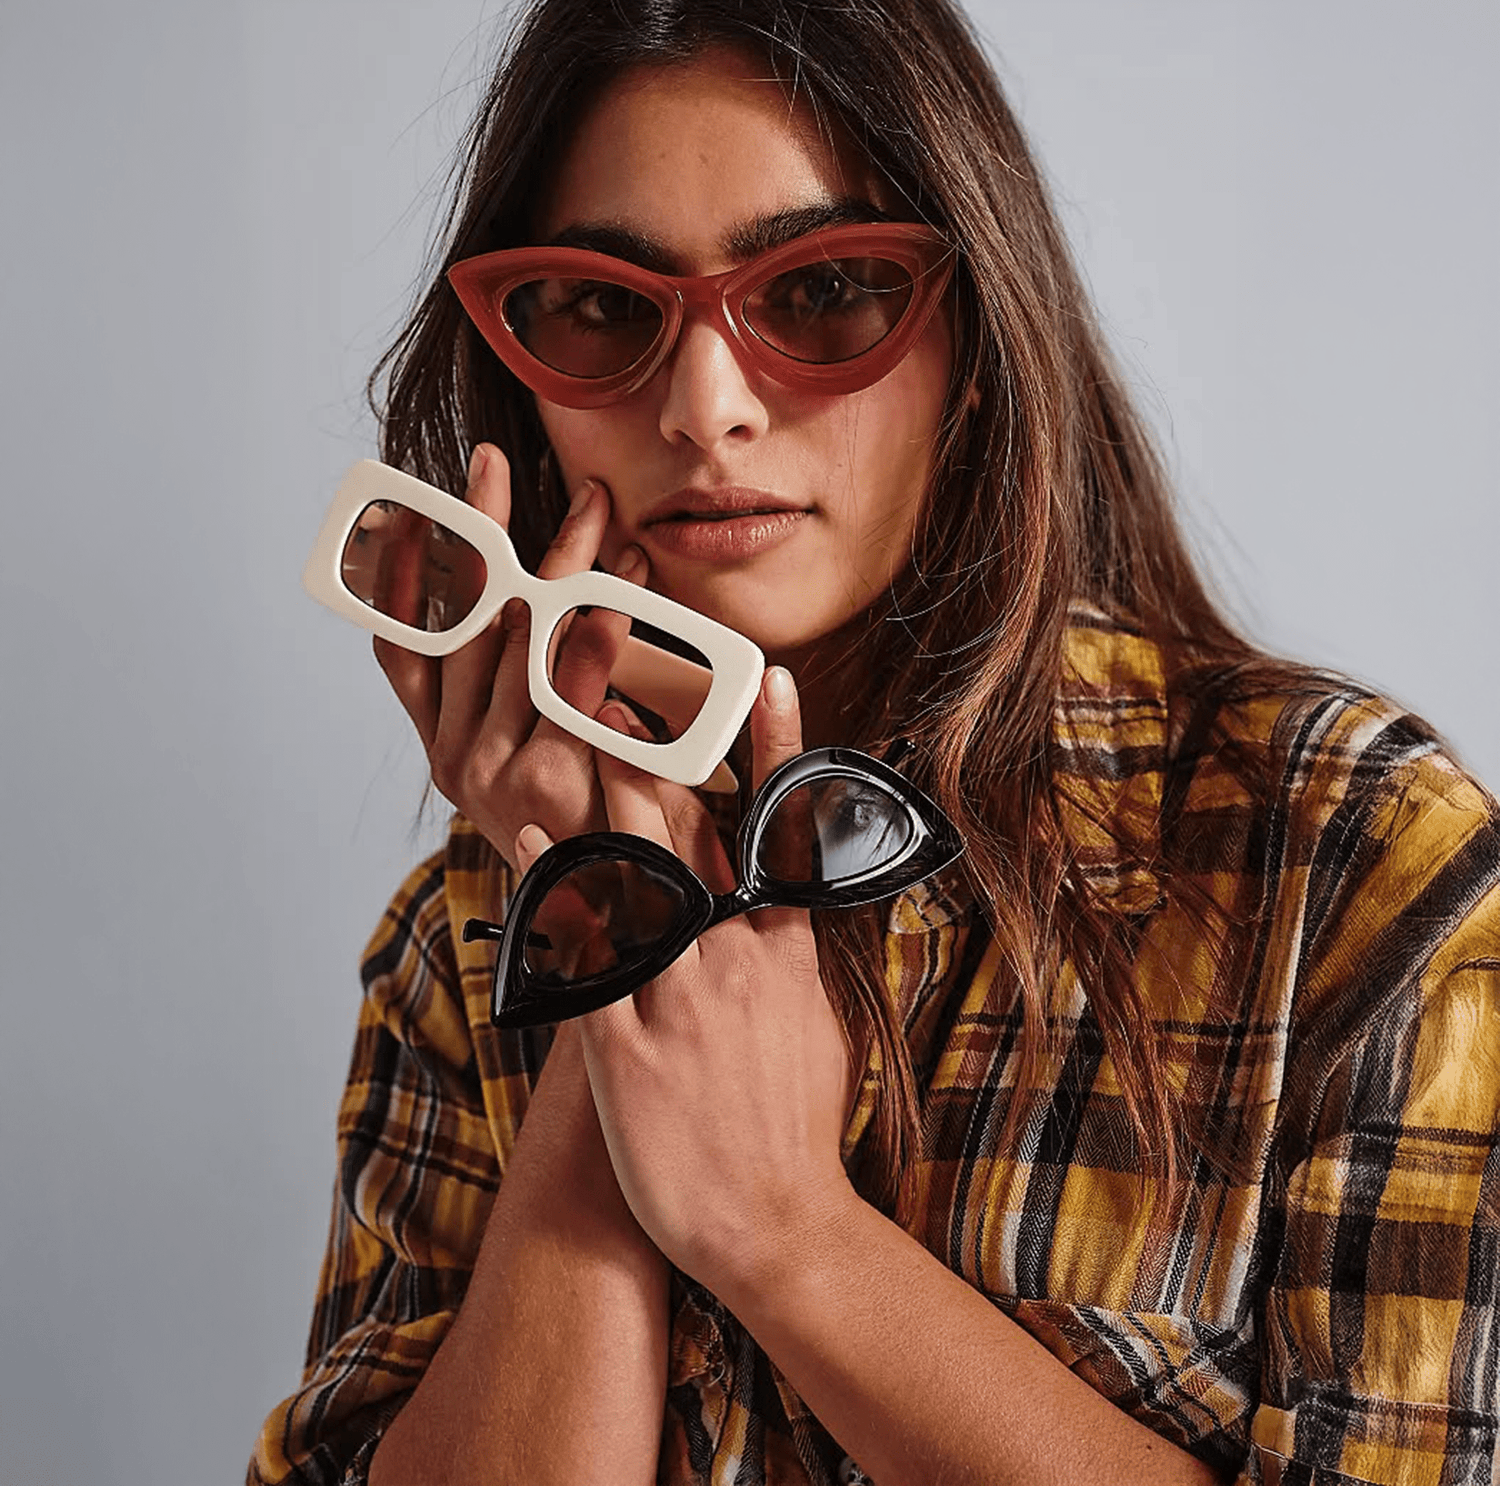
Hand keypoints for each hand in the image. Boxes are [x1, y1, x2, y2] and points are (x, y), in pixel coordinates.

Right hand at [374, 443, 646, 865]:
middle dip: (483, 535)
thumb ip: (530, 689)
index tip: (412, 502)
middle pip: (462, 620)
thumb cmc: (582, 821)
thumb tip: (535, 597)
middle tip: (496, 463)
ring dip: (562, 569)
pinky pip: (570, 691)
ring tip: (597, 513)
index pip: (407, 638)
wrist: (606, 914)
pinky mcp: (542, 783)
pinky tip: (620, 593)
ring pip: (521, 641)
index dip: (402, 567)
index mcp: (442, 741)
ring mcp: (491, 769)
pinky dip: (595, 637)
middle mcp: (453, 753)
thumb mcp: (536, 753)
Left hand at [576, 670, 856, 1293]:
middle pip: (682, 828)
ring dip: (590, 792)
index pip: (780, 827)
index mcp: (781, 946)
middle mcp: (730, 956)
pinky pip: (582, 954)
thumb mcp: (815, 1019)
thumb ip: (791, 948)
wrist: (777, 1223)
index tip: (770, 675)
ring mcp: (677, 997)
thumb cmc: (795, 1124)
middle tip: (618, 668)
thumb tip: (785, 900)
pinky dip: (552, 892)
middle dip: (648, 744)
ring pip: (627, 874)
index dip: (775, 745)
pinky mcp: (624, 1046)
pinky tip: (524, 841)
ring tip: (564, 717)